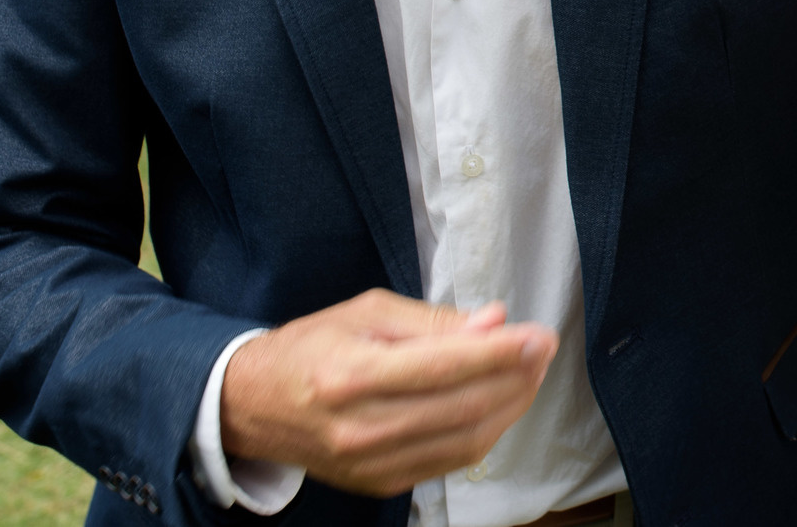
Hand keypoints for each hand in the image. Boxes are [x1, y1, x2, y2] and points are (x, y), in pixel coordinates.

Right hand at [219, 288, 557, 496]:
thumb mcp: (367, 313)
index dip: (502, 352)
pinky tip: (501, 403)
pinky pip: (450, 461)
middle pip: (462, 407)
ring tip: (530, 372)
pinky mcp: (378, 483)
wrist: (253, 405)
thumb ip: (433, 322)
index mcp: (351, 374)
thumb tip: (494, 321)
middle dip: (516, 377)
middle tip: (543, 348)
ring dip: (511, 406)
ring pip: (465, 440)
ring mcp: (369, 463)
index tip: (538, 335)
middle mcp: (359, 426)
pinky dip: (486, 432)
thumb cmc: (312, 347)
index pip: (445, 366)